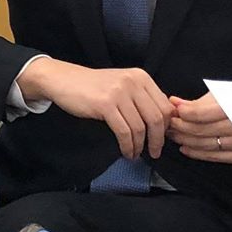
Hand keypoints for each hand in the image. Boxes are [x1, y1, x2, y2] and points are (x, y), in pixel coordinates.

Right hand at [18, 57, 169, 159]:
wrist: (64, 80)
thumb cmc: (93, 87)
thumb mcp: (122, 85)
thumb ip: (142, 98)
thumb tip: (162, 123)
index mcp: (141, 77)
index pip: (165, 106)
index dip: (167, 127)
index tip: (163, 139)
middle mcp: (133, 82)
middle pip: (157, 118)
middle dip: (158, 140)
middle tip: (154, 152)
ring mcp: (119, 92)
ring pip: (140, 127)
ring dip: (140, 146)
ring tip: (135, 154)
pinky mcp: (105, 104)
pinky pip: (124, 131)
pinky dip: (127, 145)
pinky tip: (125, 151)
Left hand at [168, 94, 231, 163]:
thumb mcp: (228, 94)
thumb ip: (200, 101)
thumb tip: (176, 103)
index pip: (200, 113)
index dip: (183, 112)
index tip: (174, 109)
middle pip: (199, 130)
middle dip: (179, 127)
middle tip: (168, 122)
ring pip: (204, 144)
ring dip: (184, 140)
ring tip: (174, 134)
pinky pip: (215, 156)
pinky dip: (197, 153)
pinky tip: (186, 148)